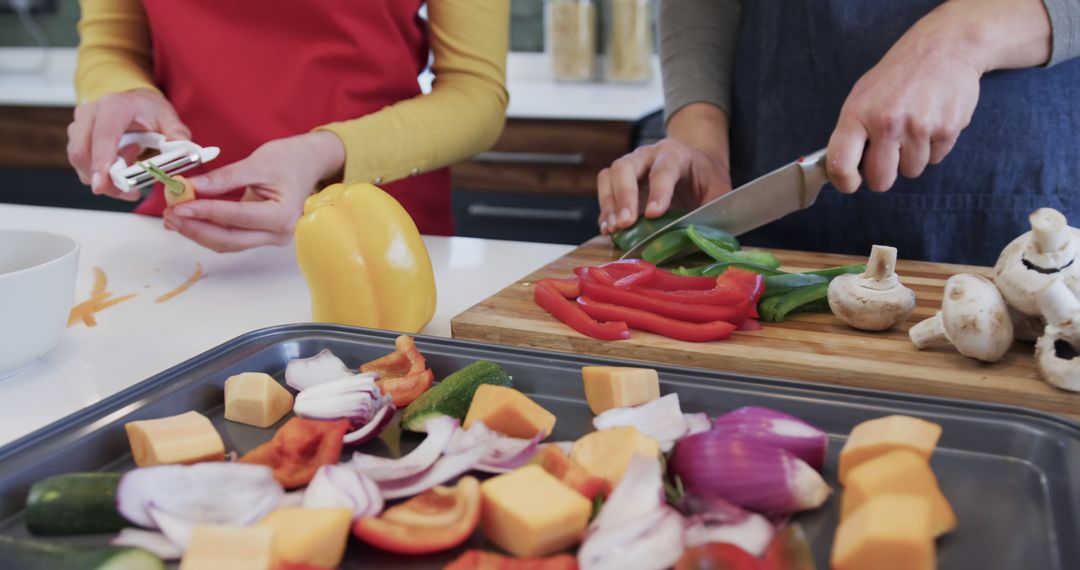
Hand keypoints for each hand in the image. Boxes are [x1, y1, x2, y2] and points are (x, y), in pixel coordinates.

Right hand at [67, 89, 190, 200]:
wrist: (133, 102)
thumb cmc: (147, 110)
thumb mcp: (167, 117)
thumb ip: (176, 132)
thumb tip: (180, 146)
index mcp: (114, 107)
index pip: (103, 135)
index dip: (101, 160)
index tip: (102, 183)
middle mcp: (90, 114)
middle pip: (83, 152)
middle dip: (102, 179)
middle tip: (128, 192)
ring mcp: (79, 127)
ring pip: (80, 162)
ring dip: (104, 180)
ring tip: (130, 175)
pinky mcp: (76, 139)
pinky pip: (83, 165)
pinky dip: (101, 177)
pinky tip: (121, 171)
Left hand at [162, 131, 344, 252]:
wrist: (309, 164)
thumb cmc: (289, 160)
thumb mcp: (256, 163)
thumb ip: (223, 178)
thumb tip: (190, 187)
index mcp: (283, 215)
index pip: (237, 217)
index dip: (205, 212)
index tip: (180, 204)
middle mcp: (279, 233)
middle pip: (229, 239)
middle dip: (196, 228)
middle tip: (170, 213)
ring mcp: (270, 238)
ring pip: (227, 243)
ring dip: (198, 232)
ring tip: (173, 216)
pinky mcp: (261, 236)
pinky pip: (230, 238)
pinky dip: (208, 230)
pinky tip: (188, 220)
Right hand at [597, 103, 731, 233]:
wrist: (696, 164)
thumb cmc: (707, 179)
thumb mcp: (719, 191)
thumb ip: (714, 209)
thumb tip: (706, 236)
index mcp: (675, 153)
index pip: (663, 169)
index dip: (658, 192)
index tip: (653, 215)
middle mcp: (647, 155)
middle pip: (625, 167)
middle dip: (624, 197)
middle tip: (626, 223)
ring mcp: (630, 166)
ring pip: (609, 176)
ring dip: (609, 204)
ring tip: (614, 229)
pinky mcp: (620, 181)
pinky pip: (605, 191)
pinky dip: (605, 211)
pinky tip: (609, 230)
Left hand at [826, 0, 1051, 192]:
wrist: (945, 46)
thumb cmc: (897, 75)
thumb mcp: (862, 95)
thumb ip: (852, 132)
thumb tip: (843, 170)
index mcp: (858, 114)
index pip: (841, 164)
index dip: (844, 182)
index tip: (851, 183)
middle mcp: (887, 123)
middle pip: (881, 181)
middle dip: (883, 173)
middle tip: (887, 154)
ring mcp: (920, 127)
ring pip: (911, 171)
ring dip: (911, 157)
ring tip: (913, 126)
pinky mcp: (948, 129)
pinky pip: (936, 159)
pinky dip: (933, 146)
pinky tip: (932, 120)